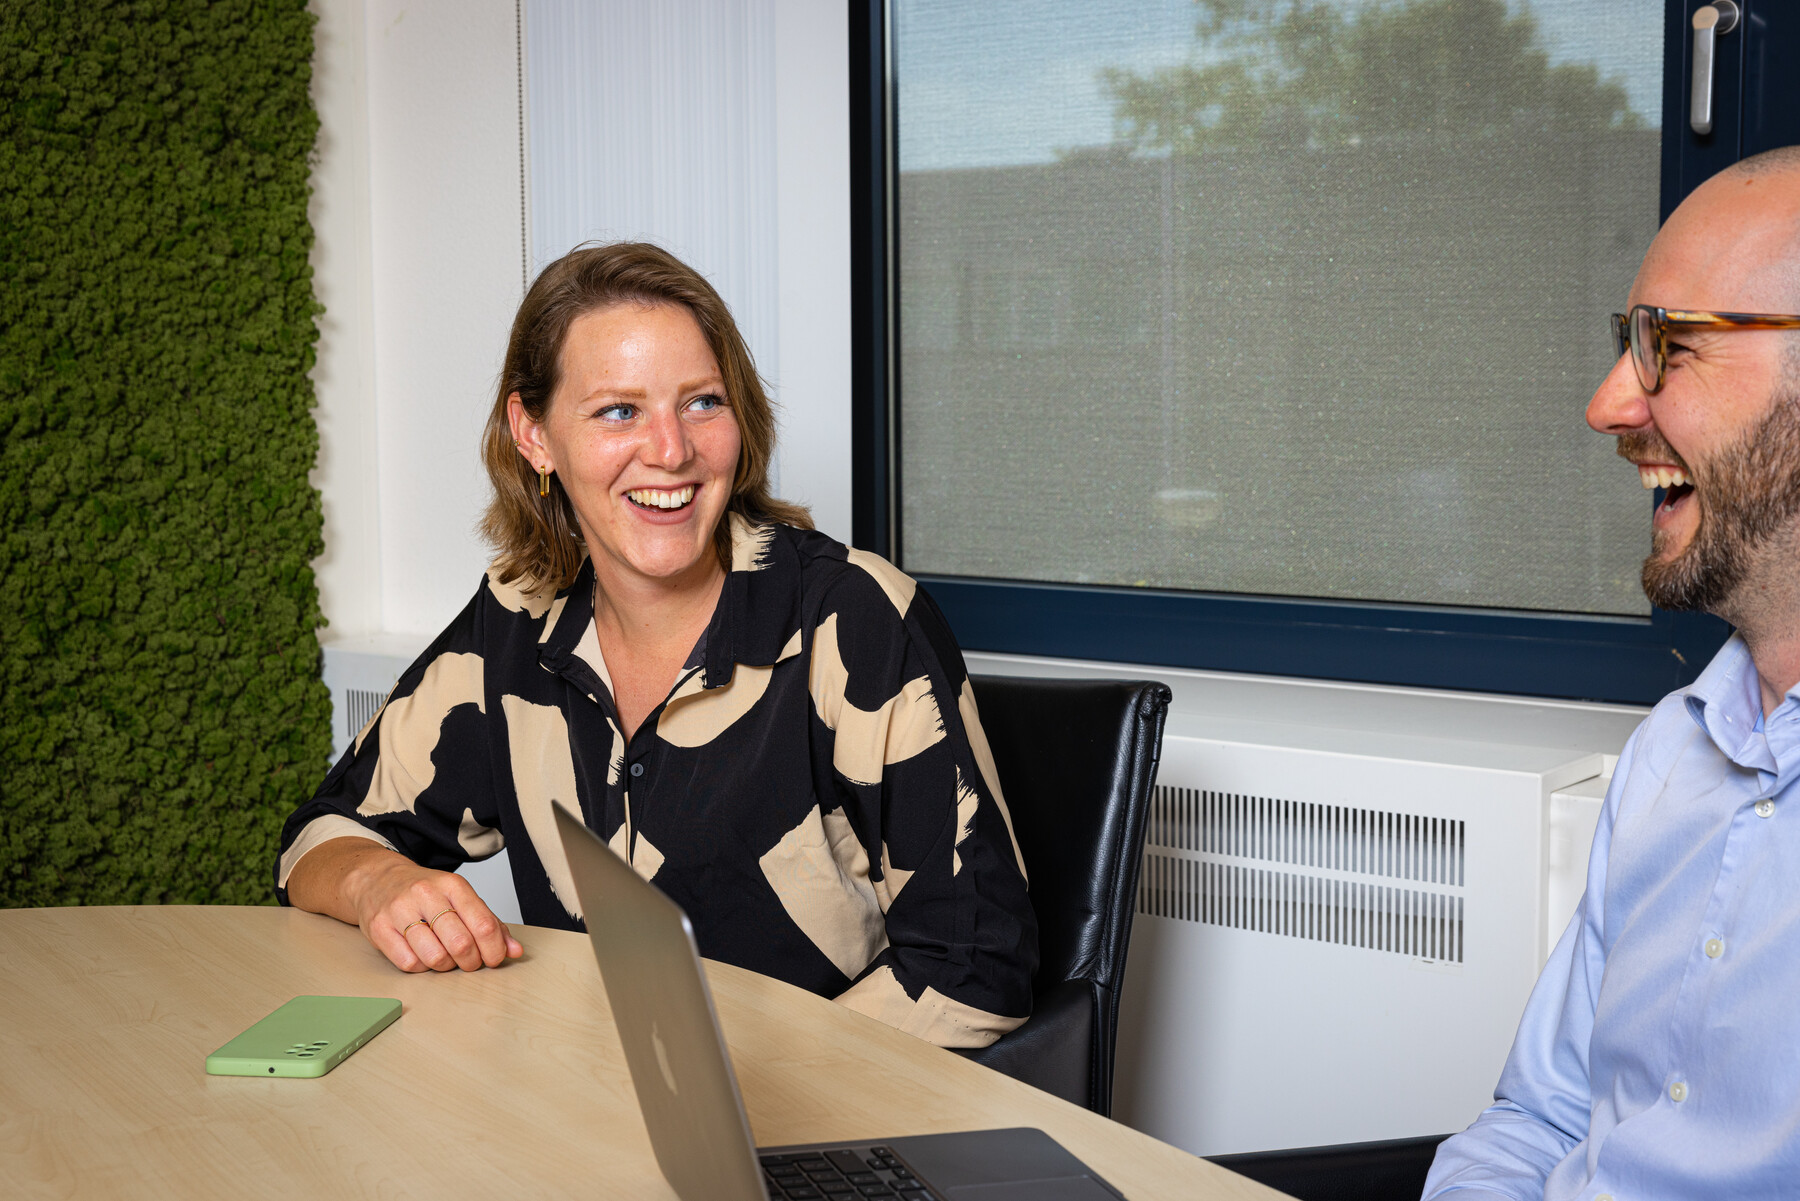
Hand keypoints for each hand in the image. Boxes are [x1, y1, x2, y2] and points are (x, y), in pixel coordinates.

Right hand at [351, 854, 525, 971]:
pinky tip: (422, 955)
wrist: (377, 879)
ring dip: (446, 966)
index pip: (484, 924)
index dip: (494, 949)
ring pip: (435, 957)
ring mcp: (400, 911)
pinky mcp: (379, 928)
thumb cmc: (425, 893)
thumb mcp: (460, 898)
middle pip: (461, 943)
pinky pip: (409, 964)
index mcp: (453, 885)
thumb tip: (515, 951)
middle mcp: (426, 894)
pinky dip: (422, 967)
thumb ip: (489, 923)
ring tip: (445, 957)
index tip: (494, 959)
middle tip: (470, 962)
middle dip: (471, 962)